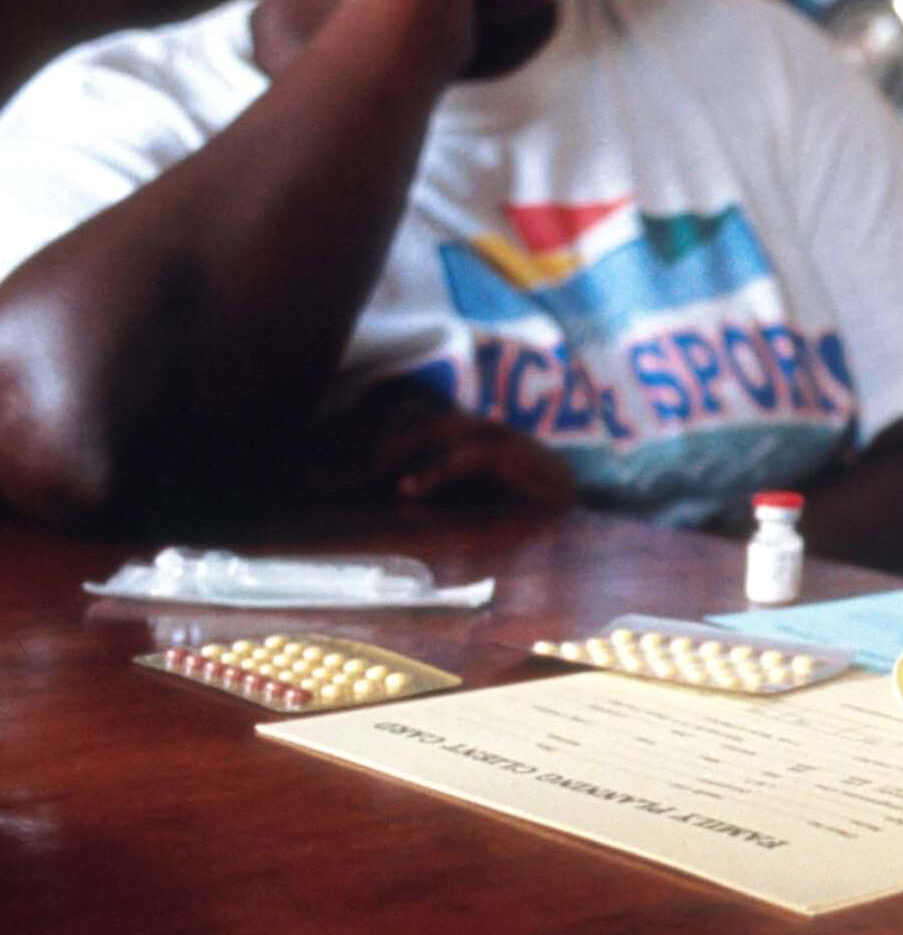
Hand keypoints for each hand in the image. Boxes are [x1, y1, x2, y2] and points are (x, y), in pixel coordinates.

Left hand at [303, 386, 577, 511]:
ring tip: (344, 483)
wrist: (569, 498)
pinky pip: (464, 457)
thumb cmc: (510, 503)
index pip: (381, 430)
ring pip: (421, 434)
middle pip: (392, 430)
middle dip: (348, 454)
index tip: (301, 471)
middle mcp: (455, 426)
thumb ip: (418, 502)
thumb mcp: (451, 506)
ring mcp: (481, 433)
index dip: (341, 444)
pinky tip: (407, 490)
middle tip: (308, 481)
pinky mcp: (506, 450)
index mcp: (438, 436)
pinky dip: (434, 472)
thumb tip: (380, 507)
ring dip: (380, 457)